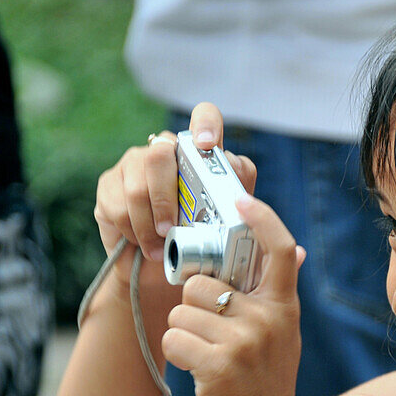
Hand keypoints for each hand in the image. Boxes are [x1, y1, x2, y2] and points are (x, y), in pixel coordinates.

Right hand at [93, 102, 257, 288]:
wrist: (160, 277)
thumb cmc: (202, 251)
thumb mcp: (231, 240)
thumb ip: (252, 227)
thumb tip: (287, 238)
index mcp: (201, 157)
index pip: (205, 118)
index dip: (206, 124)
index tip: (207, 143)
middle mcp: (166, 152)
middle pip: (161, 149)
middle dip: (167, 194)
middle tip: (173, 228)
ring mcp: (133, 166)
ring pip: (136, 181)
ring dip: (149, 220)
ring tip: (160, 247)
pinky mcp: (108, 187)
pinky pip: (115, 203)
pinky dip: (131, 230)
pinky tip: (142, 245)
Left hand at [161, 195, 307, 395]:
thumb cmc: (264, 383)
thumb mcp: (283, 335)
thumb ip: (276, 296)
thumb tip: (294, 251)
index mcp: (283, 306)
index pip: (281, 249)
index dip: (261, 218)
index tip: (242, 200)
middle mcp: (268, 318)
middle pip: (203, 282)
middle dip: (194, 305)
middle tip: (210, 333)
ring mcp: (245, 341)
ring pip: (183, 310)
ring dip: (184, 332)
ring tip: (206, 356)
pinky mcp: (218, 365)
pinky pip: (175, 337)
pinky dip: (177, 353)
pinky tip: (196, 371)